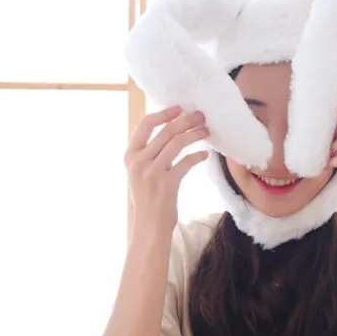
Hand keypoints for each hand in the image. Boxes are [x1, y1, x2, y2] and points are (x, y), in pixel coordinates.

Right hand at [124, 106, 208, 234]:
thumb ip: (149, 154)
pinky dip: (198, 156)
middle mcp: (138, 161)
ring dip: (194, 134)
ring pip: (177, 143)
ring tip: (206, 130)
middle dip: (186, 120)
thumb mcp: (140, 173)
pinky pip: (186, 162)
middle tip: (201, 115)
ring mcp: (152, 172)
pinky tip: (205, 155)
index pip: (145, 124)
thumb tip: (169, 132)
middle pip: (166, 131)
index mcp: (130, 156)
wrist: (149, 227)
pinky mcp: (167, 183)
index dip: (163, 113)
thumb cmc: (148, 199)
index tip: (178, 108)